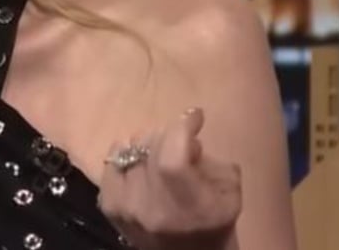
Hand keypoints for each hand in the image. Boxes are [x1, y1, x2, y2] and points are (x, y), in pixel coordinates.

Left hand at [96, 108, 241, 249]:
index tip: (195, 116)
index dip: (182, 127)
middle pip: (150, 146)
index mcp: (187, 205)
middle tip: (183, 142)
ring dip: (149, 144)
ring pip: (130, 149)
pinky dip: (127, 154)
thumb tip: (185, 138)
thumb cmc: (216, 221)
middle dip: (170, 135)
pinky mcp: (109, 206)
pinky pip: (112, 161)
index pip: (172, 155)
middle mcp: (149, 207)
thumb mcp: (229, 189)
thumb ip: (210, 159)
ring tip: (163, 154)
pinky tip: (141, 162)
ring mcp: (125, 207)